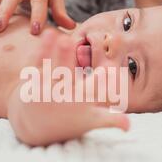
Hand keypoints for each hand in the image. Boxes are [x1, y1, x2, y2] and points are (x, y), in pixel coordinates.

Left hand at [7, 29, 129, 146]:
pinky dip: (40, 51)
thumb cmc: (69, 122)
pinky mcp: (32, 83)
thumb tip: (129, 127)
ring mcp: (45, 89)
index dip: (98, 82)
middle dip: (66, 59)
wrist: (36, 127)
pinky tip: (47, 34)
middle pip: (65, 74)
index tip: (105, 71)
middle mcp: (61, 95)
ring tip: (56, 35)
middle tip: (67, 42)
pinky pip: (36, 64)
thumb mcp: (90, 122)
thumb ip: (110, 120)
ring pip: (49, 67)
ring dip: (51, 51)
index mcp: (79, 103)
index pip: (92, 91)